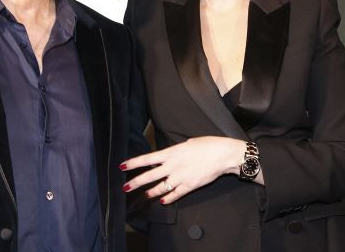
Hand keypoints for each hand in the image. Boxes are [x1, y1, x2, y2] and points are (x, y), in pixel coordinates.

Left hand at [121, 136, 245, 203]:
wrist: (222, 155)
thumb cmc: (208, 145)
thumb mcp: (188, 143)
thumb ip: (176, 151)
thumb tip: (170, 156)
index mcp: (171, 153)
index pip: (147, 158)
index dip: (134, 163)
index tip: (122, 166)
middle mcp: (172, 166)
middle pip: (149, 176)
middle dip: (136, 182)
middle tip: (125, 187)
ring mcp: (180, 177)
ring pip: (160, 188)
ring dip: (151, 192)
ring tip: (146, 195)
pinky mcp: (189, 186)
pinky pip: (175, 195)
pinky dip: (168, 199)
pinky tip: (163, 201)